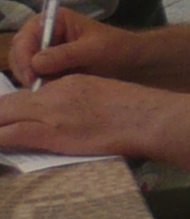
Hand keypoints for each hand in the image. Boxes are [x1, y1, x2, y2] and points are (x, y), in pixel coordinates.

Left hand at [0, 72, 171, 159]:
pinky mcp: (51, 133)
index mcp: (67, 83)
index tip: (6, 119)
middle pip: (7, 104)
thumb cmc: (136, 111)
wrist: (147, 118)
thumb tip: (68, 122)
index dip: (10, 110)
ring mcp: (50, 113)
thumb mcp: (103, 96)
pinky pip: (10, 135)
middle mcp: (53, 95)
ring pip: (2, 116)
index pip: (27, 96)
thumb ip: (79, 104)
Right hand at [10, 8, 135, 87]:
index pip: (25, 37)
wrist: (134, 61)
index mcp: (54, 20)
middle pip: (19, 53)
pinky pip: (35, 79)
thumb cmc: (118, 48)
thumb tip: (36, 63)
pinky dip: (40, 86)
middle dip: (26, 71)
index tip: (32, 76)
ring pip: (24, 69)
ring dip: (33, 81)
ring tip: (49, 90)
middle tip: (38, 88)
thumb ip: (66, 55)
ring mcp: (45, 52)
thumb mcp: (95, 50)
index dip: (24, 56)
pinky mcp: (49, 68)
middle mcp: (45, 34)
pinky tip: (52, 92)